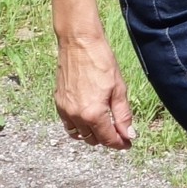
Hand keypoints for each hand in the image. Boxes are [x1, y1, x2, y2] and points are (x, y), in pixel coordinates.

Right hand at [54, 26, 134, 149]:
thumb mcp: (119, 89)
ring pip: (78, 134)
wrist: (79, 44)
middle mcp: (76, 115)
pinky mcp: (58, 102)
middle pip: (92, 139)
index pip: (107, 138)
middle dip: (107, 139)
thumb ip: (123, 115)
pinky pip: (67, 124)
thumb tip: (128, 134)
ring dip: (92, 135)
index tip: (128, 144)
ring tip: (105, 128)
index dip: (119, 143)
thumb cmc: (101, 62)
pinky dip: (78, 127)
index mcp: (93, 113)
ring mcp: (64, 110)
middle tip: (120, 134)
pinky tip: (88, 120)